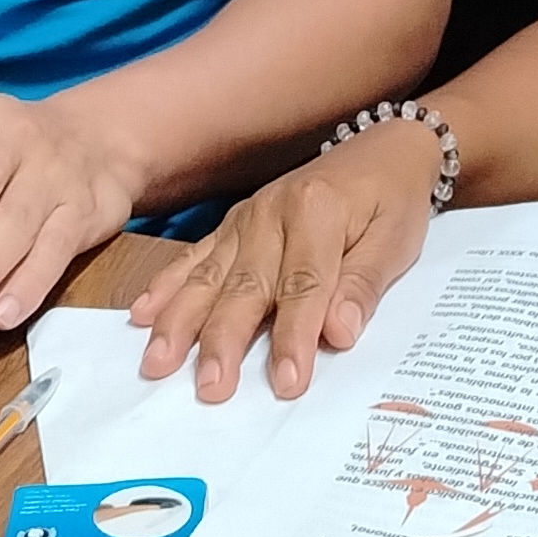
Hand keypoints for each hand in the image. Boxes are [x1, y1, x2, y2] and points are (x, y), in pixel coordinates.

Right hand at [129, 118, 440, 401]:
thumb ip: (364, 285)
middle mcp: (271, 214)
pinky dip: (165, 287)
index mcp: (318, 213)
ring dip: (180, 322)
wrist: (382, 148)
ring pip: (207, 276)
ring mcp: (243, 219)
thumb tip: (339, 334)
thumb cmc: (393, 200)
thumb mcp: (397, 239)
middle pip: (244, 286)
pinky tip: (141, 316)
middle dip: (223, 340)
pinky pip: (192, 257)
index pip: (304, 287)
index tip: (285, 384)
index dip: (293, 338)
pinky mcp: (229, 226)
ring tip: (158, 363)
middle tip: (210, 388)